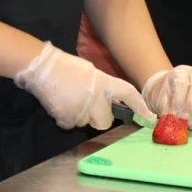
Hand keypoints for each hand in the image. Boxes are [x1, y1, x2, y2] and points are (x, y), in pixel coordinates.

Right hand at [15, 41, 154, 130]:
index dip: (140, 107)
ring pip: (86, 123)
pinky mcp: (67, 119)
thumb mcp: (89, 72)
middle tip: (88, 106)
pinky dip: (66, 118)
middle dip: (100, 117)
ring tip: (68, 100)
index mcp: (103, 83)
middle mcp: (96, 99)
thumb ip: (100, 86)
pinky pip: (71, 124)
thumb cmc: (65, 66)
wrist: (41, 68)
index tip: (150, 117)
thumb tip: (104, 99)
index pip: (128, 95)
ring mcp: (82, 111)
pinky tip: (60, 105)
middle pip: (105, 121)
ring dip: (80, 116)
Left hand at [141, 66, 191, 128]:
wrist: (168, 92)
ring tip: (189, 124)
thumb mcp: (156, 98)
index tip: (174, 113)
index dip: (178, 99)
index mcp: (180, 72)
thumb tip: (166, 119)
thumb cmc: (162, 94)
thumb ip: (162, 106)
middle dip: (191, 106)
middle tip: (183, 120)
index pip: (181, 83)